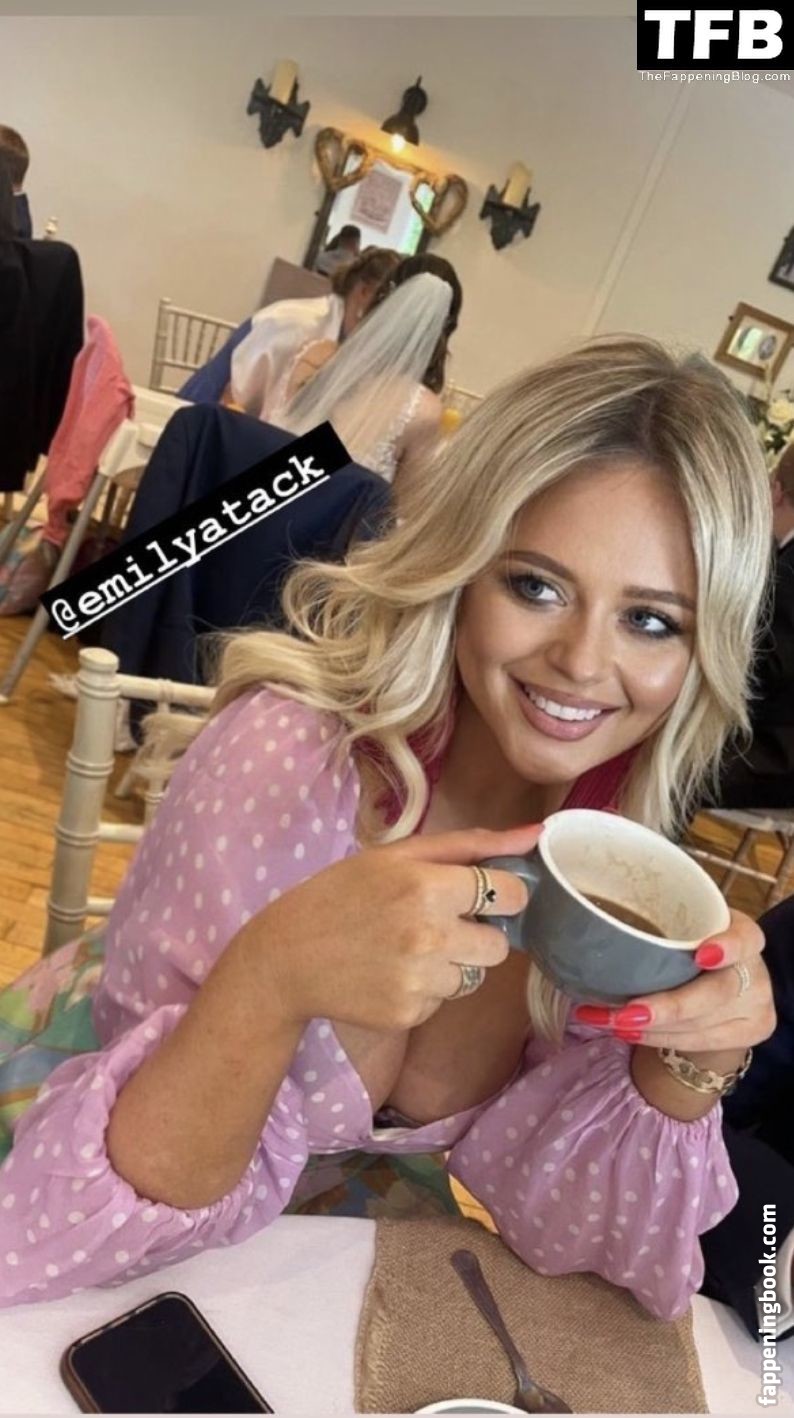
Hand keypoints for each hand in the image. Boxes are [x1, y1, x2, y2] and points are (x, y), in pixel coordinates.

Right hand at [249, 825, 538, 1033]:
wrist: (285, 957)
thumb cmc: (342, 894)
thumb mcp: (397, 855)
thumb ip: (471, 844)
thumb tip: (535, 834)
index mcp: (427, 886)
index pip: (510, 893)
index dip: (501, 894)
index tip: (481, 894)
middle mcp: (429, 936)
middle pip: (498, 945)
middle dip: (476, 934)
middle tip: (434, 923)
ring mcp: (419, 981)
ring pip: (472, 977)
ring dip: (450, 964)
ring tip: (404, 949)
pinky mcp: (408, 1014)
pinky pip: (443, 1003)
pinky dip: (424, 990)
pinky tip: (389, 974)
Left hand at [572, 908, 775, 1056]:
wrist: (727, 986)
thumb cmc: (694, 945)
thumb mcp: (686, 925)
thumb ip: (656, 920)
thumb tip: (583, 916)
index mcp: (742, 932)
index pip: (746, 937)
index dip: (728, 946)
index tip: (702, 954)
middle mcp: (755, 971)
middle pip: (716, 993)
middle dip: (668, 1007)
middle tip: (624, 1013)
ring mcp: (755, 1008)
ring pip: (701, 1025)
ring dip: (649, 1028)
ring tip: (607, 1021)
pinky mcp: (748, 1035)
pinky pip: (697, 1043)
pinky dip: (656, 1038)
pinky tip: (627, 1032)